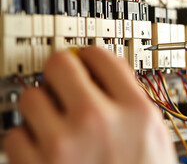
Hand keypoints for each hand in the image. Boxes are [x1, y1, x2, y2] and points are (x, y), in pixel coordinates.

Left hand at [4, 47, 176, 163]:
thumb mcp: (152, 135)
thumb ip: (129, 99)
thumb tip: (102, 73)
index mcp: (135, 111)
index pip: (101, 56)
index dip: (90, 57)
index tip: (85, 62)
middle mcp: (99, 121)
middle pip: (61, 64)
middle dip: (61, 72)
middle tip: (63, 84)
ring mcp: (64, 145)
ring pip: (31, 97)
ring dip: (40, 108)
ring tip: (55, 124)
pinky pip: (13, 135)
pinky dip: (25, 141)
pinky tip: (44, 152)